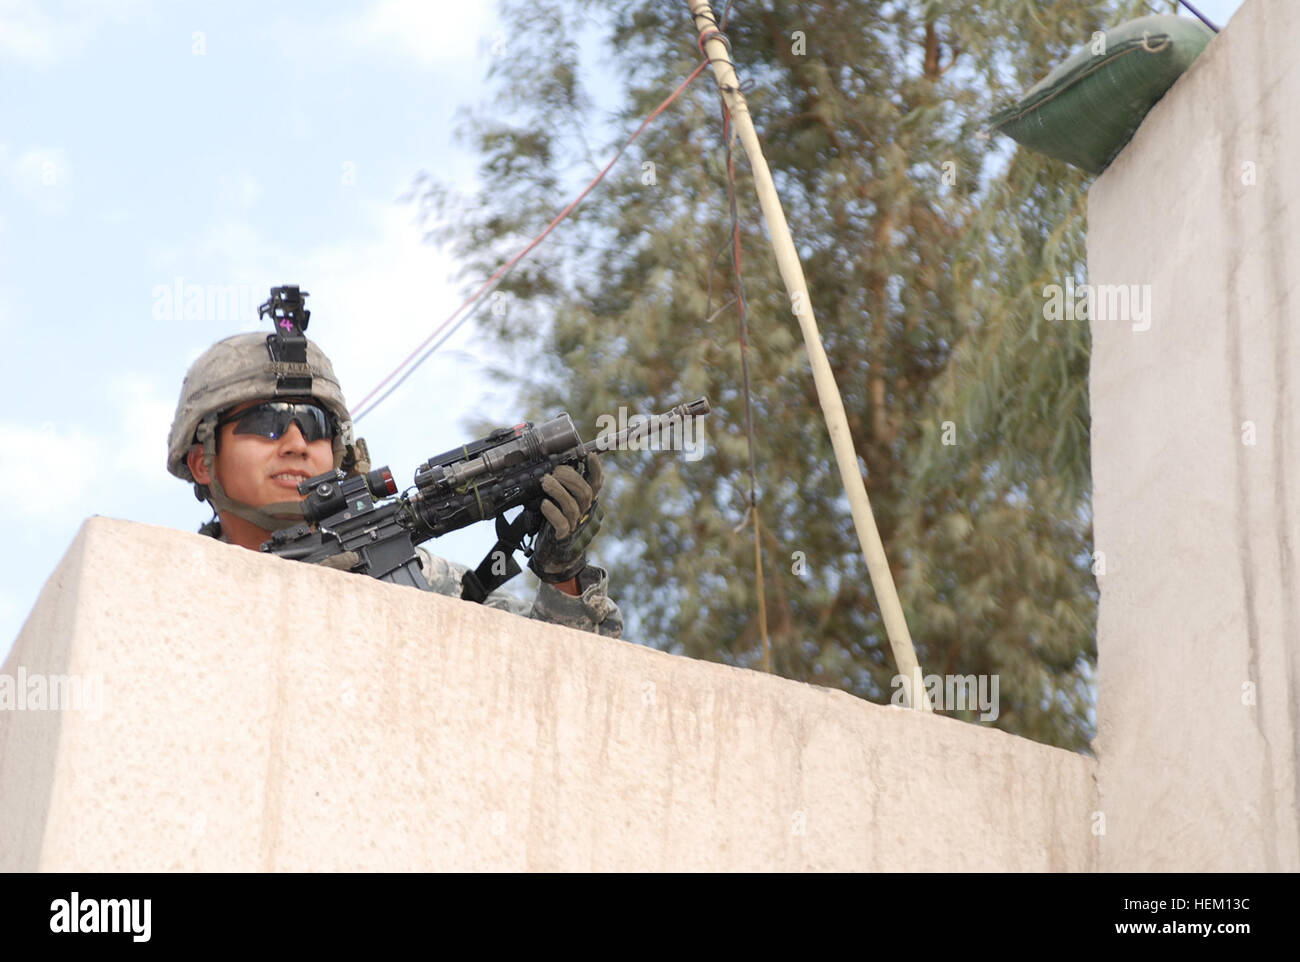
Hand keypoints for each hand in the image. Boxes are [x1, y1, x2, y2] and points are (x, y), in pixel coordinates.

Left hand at [530, 453, 603, 583]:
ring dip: (558, 491)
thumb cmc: (556, 526)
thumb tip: (558, 466)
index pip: (596, 485)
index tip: (590, 455)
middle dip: (571, 478)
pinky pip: (561, 523)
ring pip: (573, 506)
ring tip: (545, 482)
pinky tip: (544, 504)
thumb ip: (565, 490)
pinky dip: (552, 512)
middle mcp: (585, 515)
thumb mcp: (562, 504)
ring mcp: (576, 527)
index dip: (595, 470)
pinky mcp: (564, 537)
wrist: (554, 557)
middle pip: (586, 493)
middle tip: (555, 471)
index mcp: (587, 504)